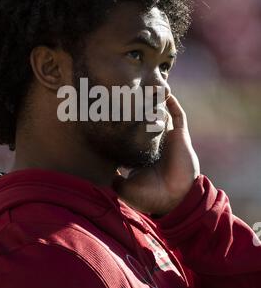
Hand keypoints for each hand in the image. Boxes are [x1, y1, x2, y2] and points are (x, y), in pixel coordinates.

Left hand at [113, 94, 199, 215]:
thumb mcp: (125, 190)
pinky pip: (178, 115)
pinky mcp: (180, 135)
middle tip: (126, 96)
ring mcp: (168, 139)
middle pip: (146, 122)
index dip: (123, 129)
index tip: (111, 116)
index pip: (132, 137)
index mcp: (143, 156)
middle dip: (138, 110)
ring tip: (144, 89)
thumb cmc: (150, 196)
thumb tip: (106, 172)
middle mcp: (155, 145)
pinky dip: (172, 104)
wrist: (176, 198)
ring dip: (155, 104)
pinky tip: (165, 93)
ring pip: (162, 116)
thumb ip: (114, 180)